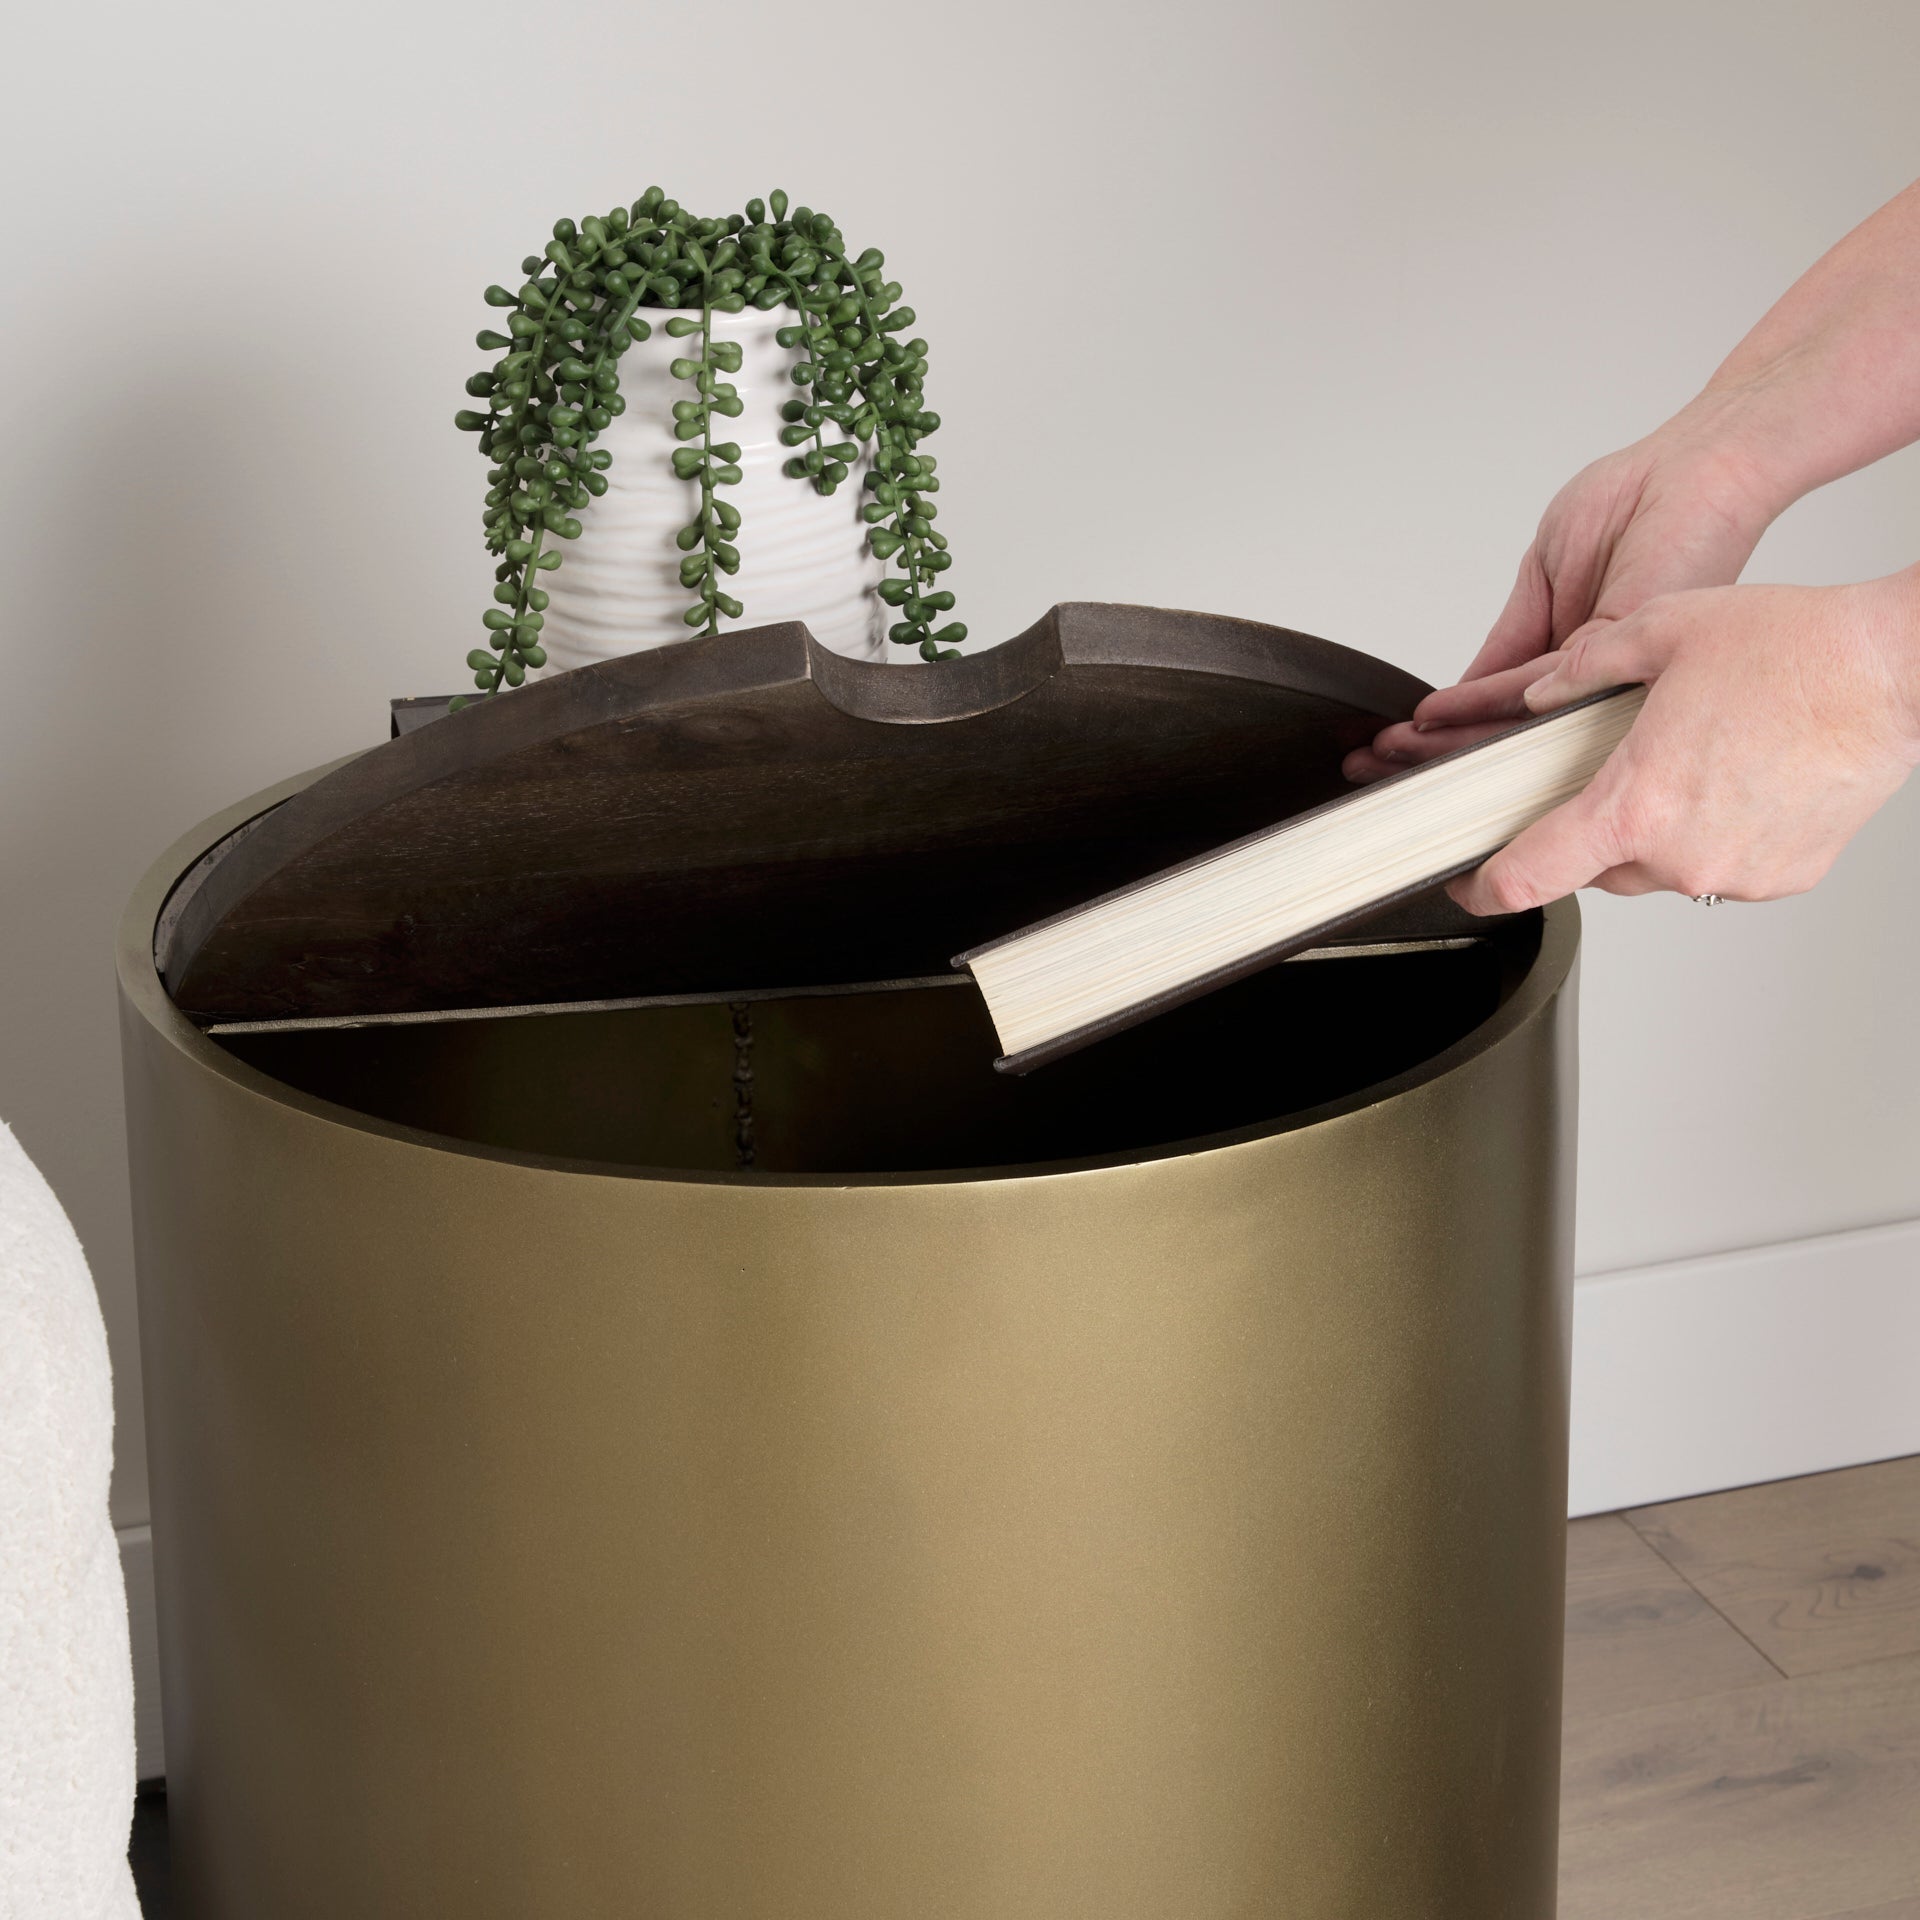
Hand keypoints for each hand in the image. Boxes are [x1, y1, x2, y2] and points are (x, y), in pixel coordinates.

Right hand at [1344, 400, 1782, 782]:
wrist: (1699, 465)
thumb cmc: (1638, 503)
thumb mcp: (1546, 576)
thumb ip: (1511, 639)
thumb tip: (1465, 691)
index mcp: (1581, 662)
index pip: (1503, 709)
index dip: (1448, 731)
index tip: (1397, 744)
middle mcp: (1599, 679)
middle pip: (1506, 732)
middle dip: (1435, 752)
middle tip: (1377, 766)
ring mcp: (1613, 673)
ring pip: (1516, 723)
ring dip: (1447, 738)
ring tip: (1395, 748)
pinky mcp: (1622, 652)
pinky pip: (1540, 687)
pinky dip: (1484, 702)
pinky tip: (1438, 715)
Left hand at [1444, 568, 1919, 914]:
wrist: (1897, 670)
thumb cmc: (1795, 648)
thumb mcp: (1660, 631)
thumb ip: (1579, 671)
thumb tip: (1535, 696)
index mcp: (1635, 806)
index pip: (1526, 878)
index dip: (1482, 887)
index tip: (1465, 883)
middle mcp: (1681, 856)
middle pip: (1594, 867)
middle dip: (1588, 826)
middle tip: (1617, 768)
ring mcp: (1734, 875)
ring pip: (1657, 869)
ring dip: (1653, 828)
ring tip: (1692, 760)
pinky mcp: (1780, 878)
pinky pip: (1716, 867)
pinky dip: (1710, 833)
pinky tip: (1735, 779)